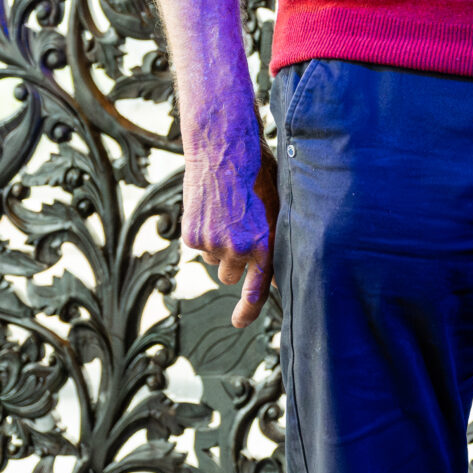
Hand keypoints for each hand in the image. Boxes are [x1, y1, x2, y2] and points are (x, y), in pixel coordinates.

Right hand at [183, 130, 279, 327]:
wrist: (225, 149)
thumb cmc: (260, 173)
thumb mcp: (279, 206)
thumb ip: (276, 239)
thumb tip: (276, 269)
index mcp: (266, 244)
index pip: (258, 290)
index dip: (249, 310)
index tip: (240, 322)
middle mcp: (239, 250)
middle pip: (232, 275)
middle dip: (235, 261)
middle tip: (238, 230)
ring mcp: (213, 245)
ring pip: (214, 261)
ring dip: (219, 246)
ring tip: (227, 213)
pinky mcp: (193, 236)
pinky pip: (198, 245)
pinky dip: (203, 232)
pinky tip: (212, 208)